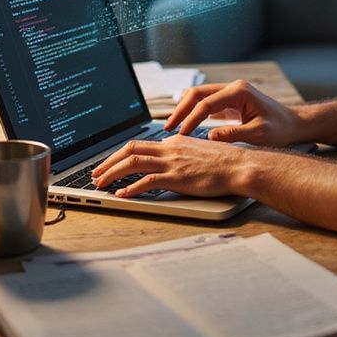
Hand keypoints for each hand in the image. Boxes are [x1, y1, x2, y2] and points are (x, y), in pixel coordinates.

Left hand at [91, 134, 247, 197]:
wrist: (240, 166)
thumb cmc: (226, 162)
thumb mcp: (200, 152)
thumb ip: (183, 155)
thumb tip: (172, 163)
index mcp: (175, 141)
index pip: (140, 144)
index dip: (120, 154)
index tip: (111, 163)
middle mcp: (170, 148)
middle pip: (129, 150)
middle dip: (108, 162)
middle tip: (97, 173)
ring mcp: (172, 162)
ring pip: (132, 163)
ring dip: (112, 173)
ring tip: (101, 184)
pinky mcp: (177, 177)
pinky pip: (147, 181)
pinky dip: (130, 188)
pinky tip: (122, 194)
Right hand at [164, 79, 306, 146]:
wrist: (294, 124)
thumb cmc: (281, 128)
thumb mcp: (259, 134)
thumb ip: (234, 134)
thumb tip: (209, 137)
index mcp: (239, 91)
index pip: (206, 103)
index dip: (190, 120)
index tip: (180, 135)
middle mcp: (233, 87)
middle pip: (197, 94)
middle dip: (180, 110)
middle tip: (168, 129)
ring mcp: (231, 92)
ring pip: (199, 96)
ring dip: (184, 109)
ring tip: (173, 127)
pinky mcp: (230, 100)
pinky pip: (206, 103)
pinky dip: (194, 112)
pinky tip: (185, 125)